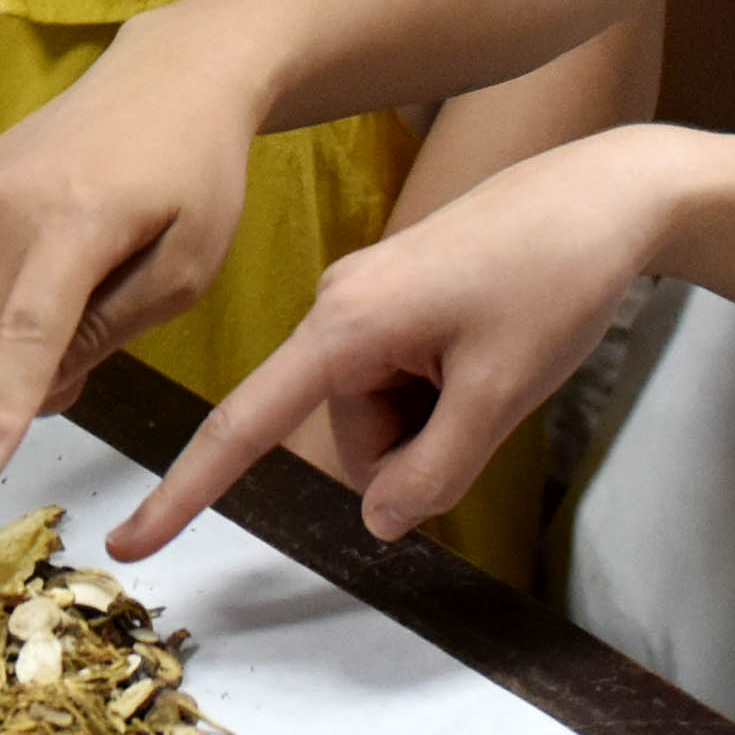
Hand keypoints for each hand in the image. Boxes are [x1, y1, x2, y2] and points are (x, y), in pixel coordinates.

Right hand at [0, 5, 282, 482]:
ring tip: (61, 308)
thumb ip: (114, 331)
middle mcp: (2, 205)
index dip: (1, 410)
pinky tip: (27, 282)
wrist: (163, 80)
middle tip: (90, 345)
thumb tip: (40, 385)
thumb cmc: (195, 178)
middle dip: (21, 384)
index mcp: (76, 221)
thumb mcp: (189, 268)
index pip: (27, 333)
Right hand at [108, 126, 690, 559]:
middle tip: (491, 400)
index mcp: (345, 324)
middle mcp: (336, 307)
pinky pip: (396, 378)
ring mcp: (363, 299)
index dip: (186, 490)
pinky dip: (441, 391)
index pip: (246, 423)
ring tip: (497, 363)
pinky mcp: (393, 297)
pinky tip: (490, 350)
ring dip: (435, 418)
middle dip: (414, 446)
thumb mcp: (500, 394)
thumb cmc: (553, 279)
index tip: (130, 542)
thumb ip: (433, 472)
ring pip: (377, 413)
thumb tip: (379, 523)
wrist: (604, 193)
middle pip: (348, 433)